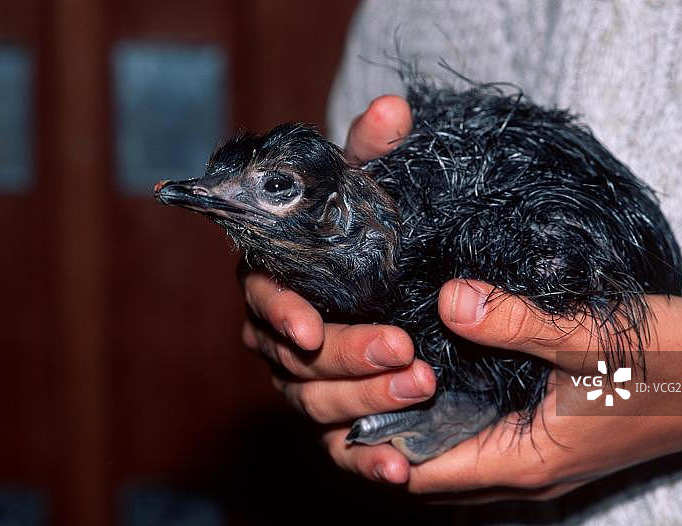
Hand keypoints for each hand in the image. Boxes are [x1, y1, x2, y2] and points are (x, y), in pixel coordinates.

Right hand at [240, 96, 428, 483]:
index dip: (279, 313)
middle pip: (293, 358)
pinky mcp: (335, 413)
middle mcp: (281, 333)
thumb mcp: (373, 188)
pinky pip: (338, 444)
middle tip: (404, 350)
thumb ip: (375, 153)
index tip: (309, 327)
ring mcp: (304, 378)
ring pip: (314, 401)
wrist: (384, 276)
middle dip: (346, 357)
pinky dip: (366, 458)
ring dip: (363, 401)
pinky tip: (398, 469)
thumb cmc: (367, 229)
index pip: (261, 297)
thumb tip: (395, 107)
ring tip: (420, 387)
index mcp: (277, 276)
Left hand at [324, 279, 681, 499]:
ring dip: (419, 427)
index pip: (427, 474)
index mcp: (528, 459)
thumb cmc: (677, 363)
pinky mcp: (553, 433)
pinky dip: (453, 416)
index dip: (378, 449)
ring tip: (380, 382)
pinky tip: (438, 374)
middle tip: (350, 390)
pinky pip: (484, 436)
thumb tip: (449, 300)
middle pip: (434, 471)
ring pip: (457, 454)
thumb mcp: (593, 338)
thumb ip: (518, 324)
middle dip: (388, 440)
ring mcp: (541, 453)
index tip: (341, 409)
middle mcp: (527, 468)